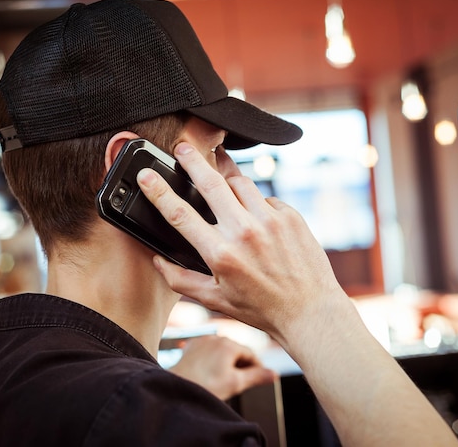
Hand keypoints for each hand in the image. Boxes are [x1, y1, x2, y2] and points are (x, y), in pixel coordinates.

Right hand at [137, 142, 457, 446]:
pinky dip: (254, 200)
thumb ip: (181, 280)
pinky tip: (253, 211)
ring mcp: (270, 220)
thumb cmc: (262, 309)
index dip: (158, 192)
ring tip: (217, 168)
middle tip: (183, 146)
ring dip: (225, 173)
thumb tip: (157, 261)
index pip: (180, 214)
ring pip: (240, 182)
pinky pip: (264, 197)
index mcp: (221, 254)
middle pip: (211, 183)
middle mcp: (245, 231)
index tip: (147, 175)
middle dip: (192, 160)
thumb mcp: (216, 301)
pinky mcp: (290, 215)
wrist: (310, 311)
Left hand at [168, 335, 275, 399]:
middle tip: (243, 381)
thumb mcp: (235, 384)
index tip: (260, 377)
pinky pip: (208, 351)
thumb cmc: (205, 387)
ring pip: (222, 350)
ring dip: (227, 361)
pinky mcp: (191, 346)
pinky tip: (211, 373)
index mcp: (229, 343)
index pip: (251, 353)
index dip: (257, 366)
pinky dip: (213, 360)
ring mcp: (202, 340)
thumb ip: (257, 376)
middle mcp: (216, 337)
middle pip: (236, 350)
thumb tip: (274, 374)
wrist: (176, 389)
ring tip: (226, 379)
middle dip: (241, 364)